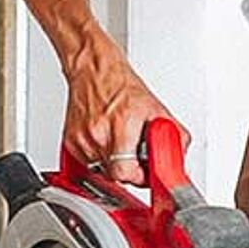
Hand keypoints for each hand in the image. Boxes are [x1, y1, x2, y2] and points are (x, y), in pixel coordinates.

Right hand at [63, 40, 183, 186]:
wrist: (93, 70)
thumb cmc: (121, 85)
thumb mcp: (155, 108)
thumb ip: (174, 134)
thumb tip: (178, 155)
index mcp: (122, 125)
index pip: (125, 172)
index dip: (138, 177)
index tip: (145, 174)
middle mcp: (99, 134)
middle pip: (114, 174)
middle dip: (129, 169)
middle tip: (135, 157)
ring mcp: (82, 139)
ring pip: (100, 170)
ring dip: (113, 163)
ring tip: (119, 142)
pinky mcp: (70, 142)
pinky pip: (87, 163)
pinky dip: (99, 156)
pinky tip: (106, 140)